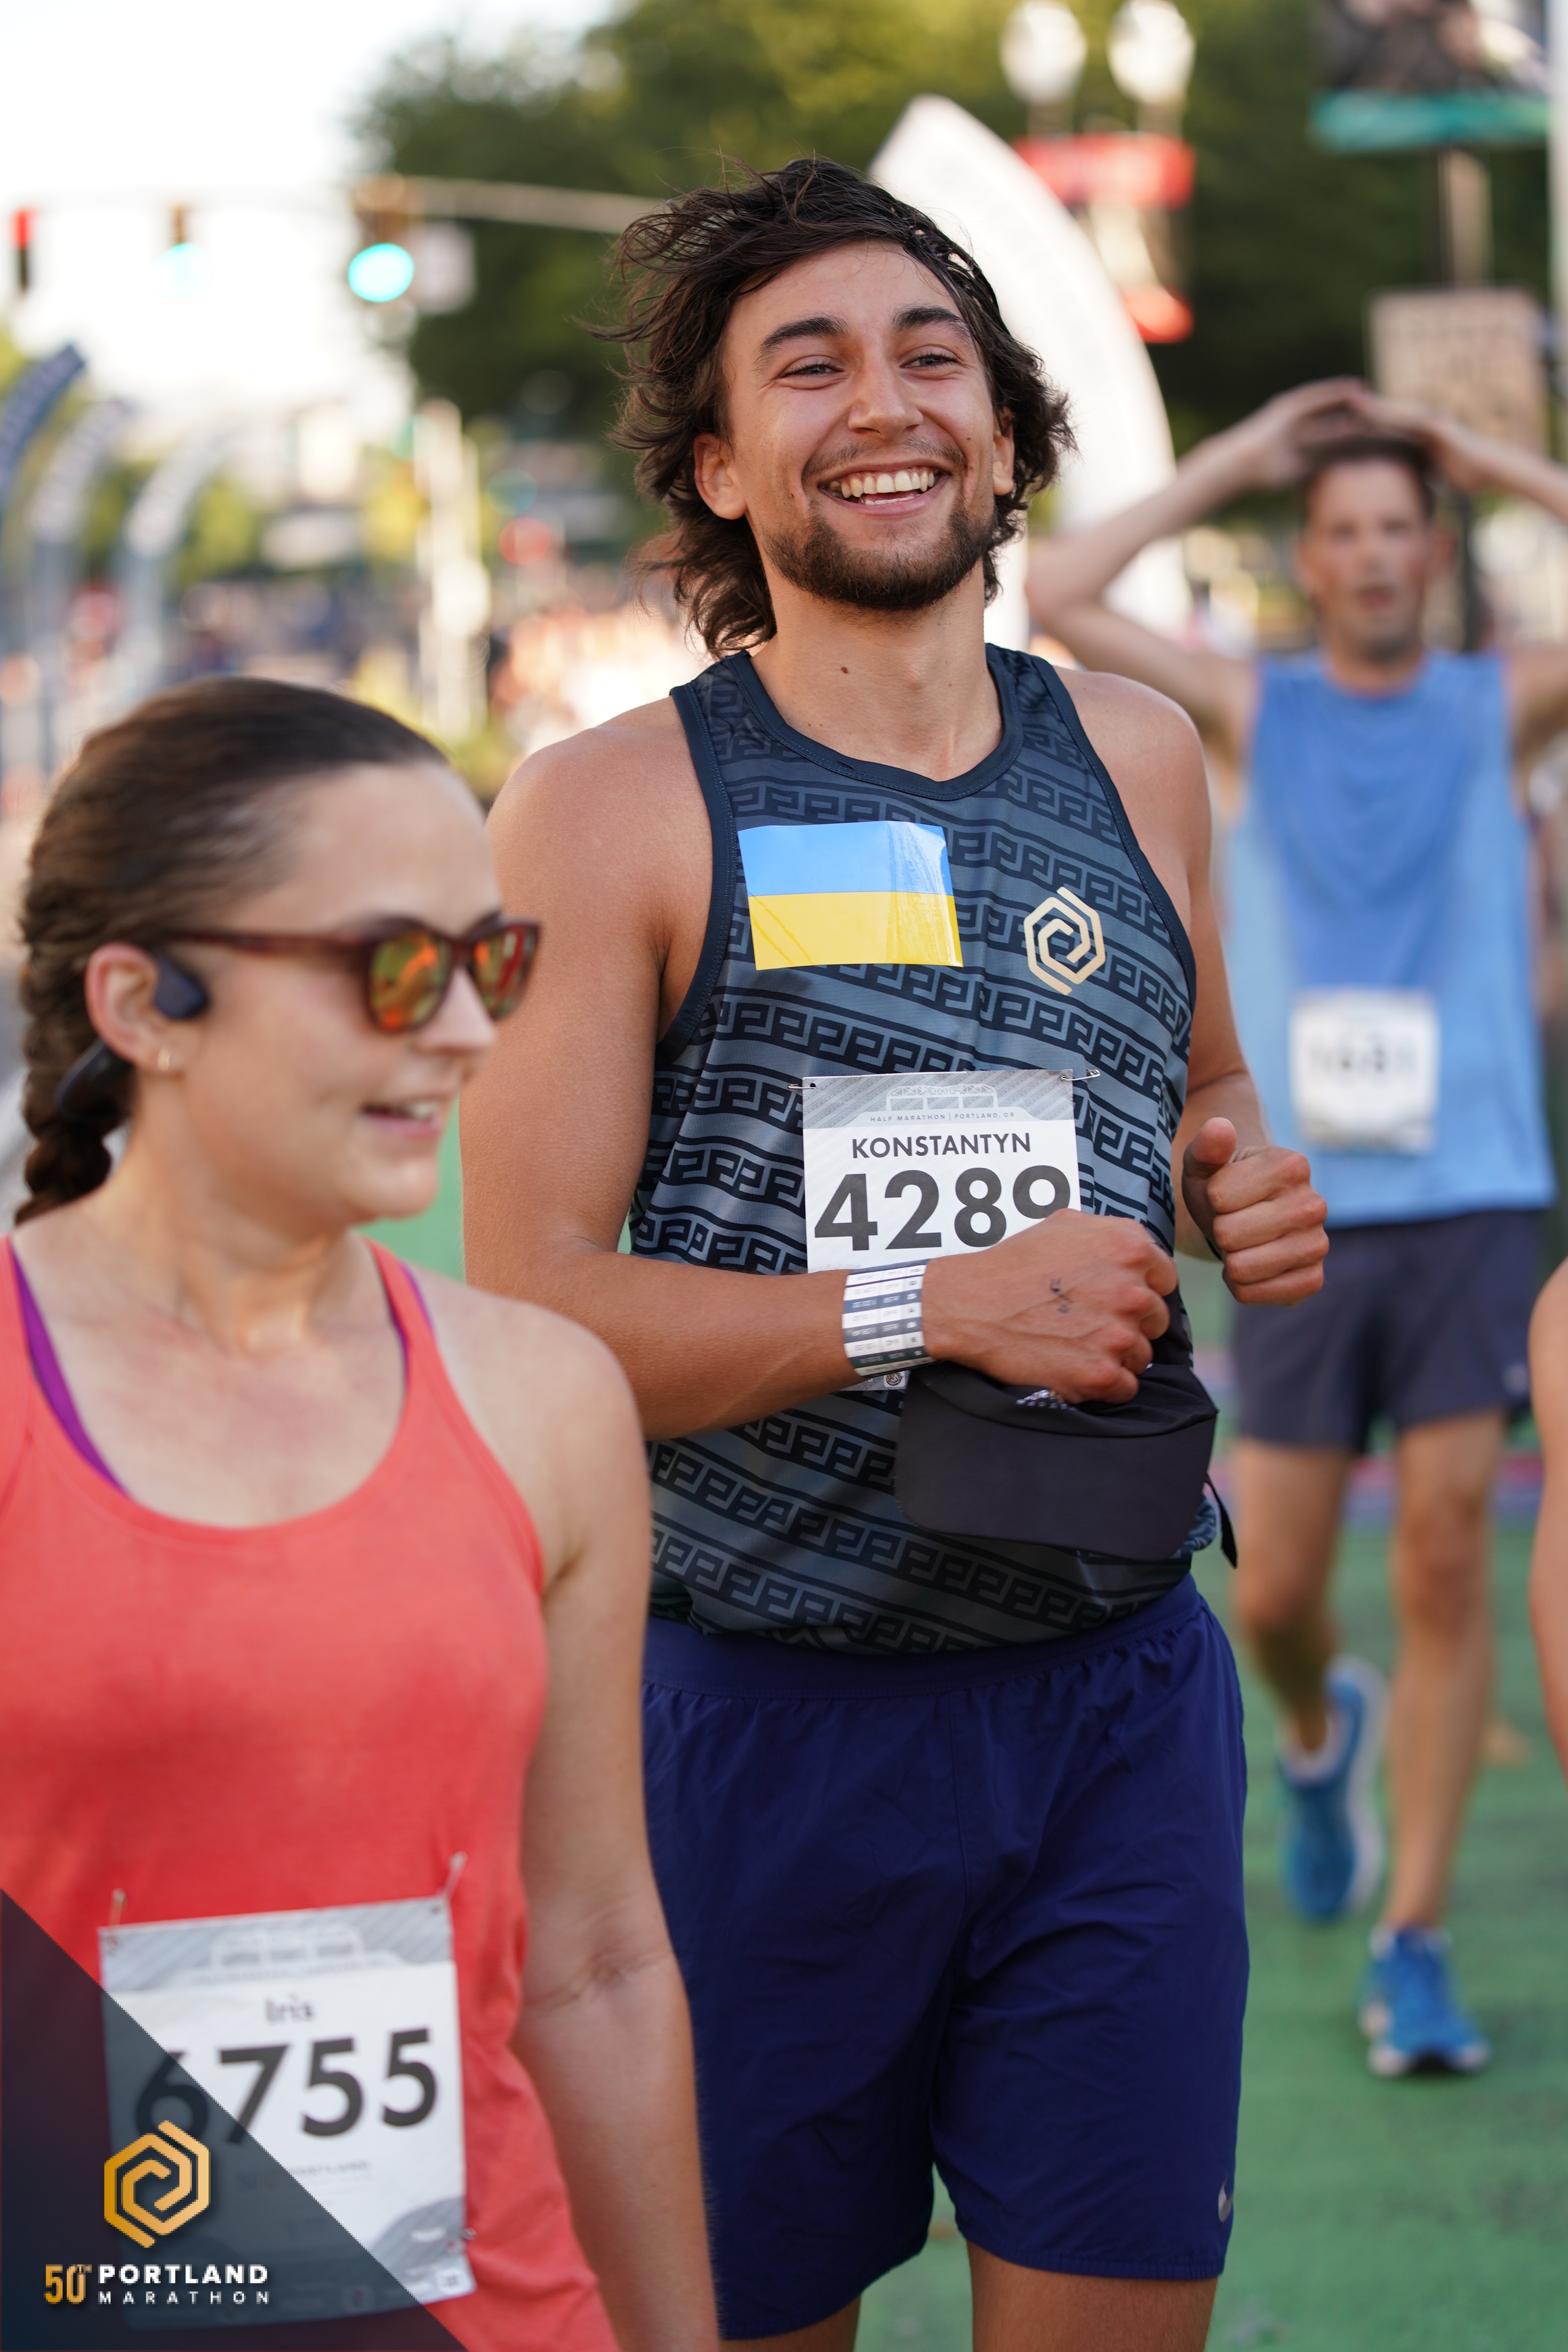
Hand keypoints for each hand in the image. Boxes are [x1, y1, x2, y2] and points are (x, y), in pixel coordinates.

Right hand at [921, 1209, 1177, 1403]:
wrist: (970, 1306)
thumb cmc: (1014, 1264)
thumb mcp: (1064, 1223)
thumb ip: (1113, 1231)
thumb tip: (1142, 1249)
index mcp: (1129, 1250)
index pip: (1165, 1279)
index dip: (1141, 1288)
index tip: (1115, 1297)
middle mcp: (1132, 1293)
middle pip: (1156, 1320)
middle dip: (1130, 1322)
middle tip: (1089, 1322)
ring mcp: (1118, 1337)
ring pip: (1142, 1356)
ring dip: (1116, 1354)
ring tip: (1077, 1344)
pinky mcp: (1100, 1375)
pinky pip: (1126, 1387)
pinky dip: (1104, 1383)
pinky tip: (1076, 1367)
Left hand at [1182, 1118, 1327, 1305]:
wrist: (1247, 1217)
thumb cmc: (1222, 1186)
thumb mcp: (1205, 1162)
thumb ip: (1208, 1145)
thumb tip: (1220, 1128)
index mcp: (1293, 1165)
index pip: (1219, 1196)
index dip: (1210, 1198)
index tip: (1224, 1195)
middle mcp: (1314, 1204)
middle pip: (1228, 1234)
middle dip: (1218, 1230)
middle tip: (1232, 1222)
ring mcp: (1319, 1244)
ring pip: (1241, 1268)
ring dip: (1228, 1259)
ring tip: (1241, 1243)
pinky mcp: (1313, 1279)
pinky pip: (1256, 1294)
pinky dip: (1242, 1286)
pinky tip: (1251, 1267)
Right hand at [1204, 379, 1368, 492]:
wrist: (1240, 464)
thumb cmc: (1261, 472)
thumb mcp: (1293, 471)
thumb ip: (1310, 470)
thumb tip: (1325, 481)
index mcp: (1297, 433)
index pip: (1327, 426)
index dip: (1347, 424)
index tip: (1369, 423)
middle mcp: (1296, 418)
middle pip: (1328, 410)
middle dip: (1349, 406)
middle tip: (1374, 401)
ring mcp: (1292, 410)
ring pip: (1324, 400)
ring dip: (1344, 393)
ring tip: (1366, 389)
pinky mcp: (1288, 405)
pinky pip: (1315, 396)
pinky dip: (1333, 391)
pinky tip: (1351, 387)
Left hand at [1329, 385, 1509, 497]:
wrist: (1491, 471)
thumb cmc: (1468, 476)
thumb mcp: (1435, 478)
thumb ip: (1421, 476)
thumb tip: (1408, 491)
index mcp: (1420, 434)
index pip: (1388, 428)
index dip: (1366, 424)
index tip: (1342, 422)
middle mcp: (1423, 423)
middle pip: (1387, 414)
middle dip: (1363, 409)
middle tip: (1336, 402)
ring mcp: (1429, 421)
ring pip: (1393, 412)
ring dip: (1371, 406)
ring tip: (1346, 400)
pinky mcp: (1435, 425)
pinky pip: (1406, 419)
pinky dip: (1388, 415)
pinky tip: (1369, 412)